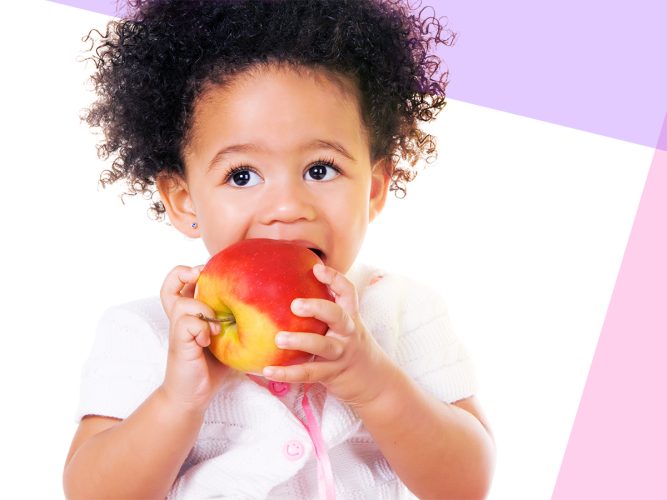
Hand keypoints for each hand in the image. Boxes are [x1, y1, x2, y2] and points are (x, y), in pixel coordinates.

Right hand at [159, 265, 228, 413]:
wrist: (191, 396)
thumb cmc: (213, 368)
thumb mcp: (228, 340)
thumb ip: (236, 322)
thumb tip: (269, 306)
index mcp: (190, 315)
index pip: (179, 284)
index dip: (187, 273)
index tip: (205, 272)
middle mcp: (181, 319)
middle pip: (169, 286)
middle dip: (184, 273)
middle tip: (201, 275)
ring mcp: (178, 331)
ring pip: (184, 303)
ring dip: (204, 309)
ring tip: (216, 327)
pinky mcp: (179, 343)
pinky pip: (188, 323)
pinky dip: (202, 328)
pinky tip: (210, 341)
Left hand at [263, 263, 395, 408]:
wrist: (373, 382)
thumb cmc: (348, 346)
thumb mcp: (344, 327)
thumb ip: (325, 312)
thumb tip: (286, 290)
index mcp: (350, 317)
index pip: (348, 293)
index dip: (335, 279)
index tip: (317, 268)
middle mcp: (348, 333)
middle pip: (337, 316)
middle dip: (317, 308)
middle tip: (295, 305)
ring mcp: (341, 354)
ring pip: (323, 346)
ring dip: (300, 341)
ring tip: (278, 339)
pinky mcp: (332, 374)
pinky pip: (308, 373)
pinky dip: (287, 373)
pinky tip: (267, 371)